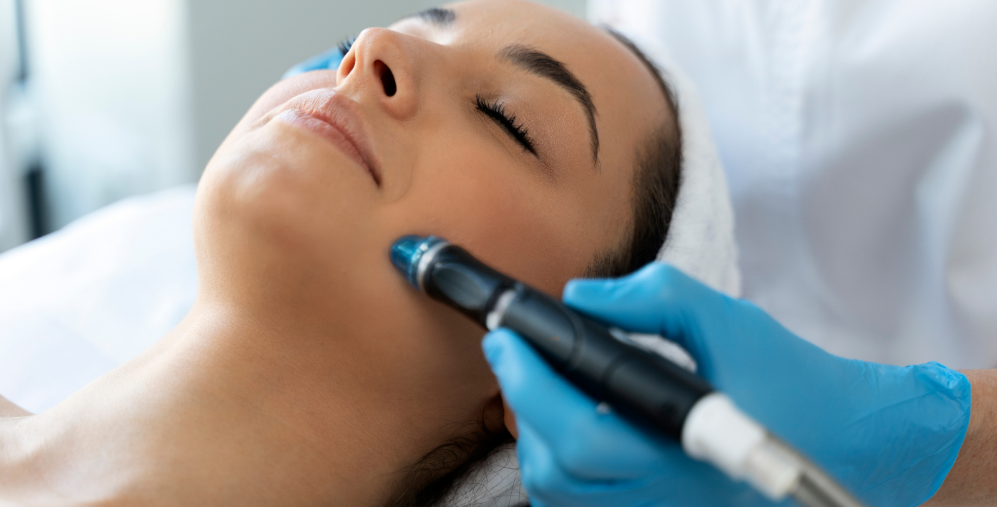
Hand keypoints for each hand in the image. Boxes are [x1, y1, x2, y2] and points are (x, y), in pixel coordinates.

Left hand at [483, 263, 970, 506]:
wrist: (845, 440)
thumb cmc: (791, 379)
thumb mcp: (729, 322)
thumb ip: (654, 298)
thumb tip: (579, 297)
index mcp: (683, 452)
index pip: (579, 436)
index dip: (528, 385)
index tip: (505, 336)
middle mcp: (665, 498)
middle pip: (555, 473)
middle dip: (520, 405)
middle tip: (510, 351)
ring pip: (561, 497)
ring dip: (535, 437)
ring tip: (536, 383)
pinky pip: (581, 506)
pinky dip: (560, 466)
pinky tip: (566, 422)